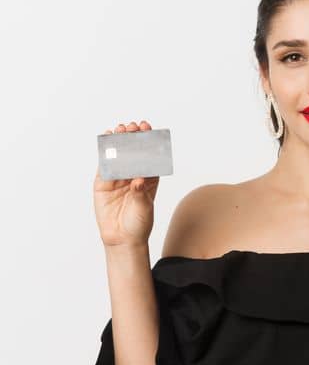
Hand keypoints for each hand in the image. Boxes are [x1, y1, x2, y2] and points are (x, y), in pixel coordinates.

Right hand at [93, 120, 160, 248]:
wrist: (121, 238)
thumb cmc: (138, 223)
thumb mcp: (144, 207)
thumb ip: (140, 192)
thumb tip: (138, 179)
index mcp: (148, 179)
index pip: (149, 156)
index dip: (148, 142)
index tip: (148, 129)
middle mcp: (133, 176)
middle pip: (133, 153)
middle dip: (133, 138)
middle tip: (133, 126)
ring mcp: (117, 179)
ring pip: (118, 156)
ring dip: (119, 142)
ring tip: (120, 129)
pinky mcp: (102, 183)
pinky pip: (104, 165)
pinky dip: (104, 153)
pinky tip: (106, 140)